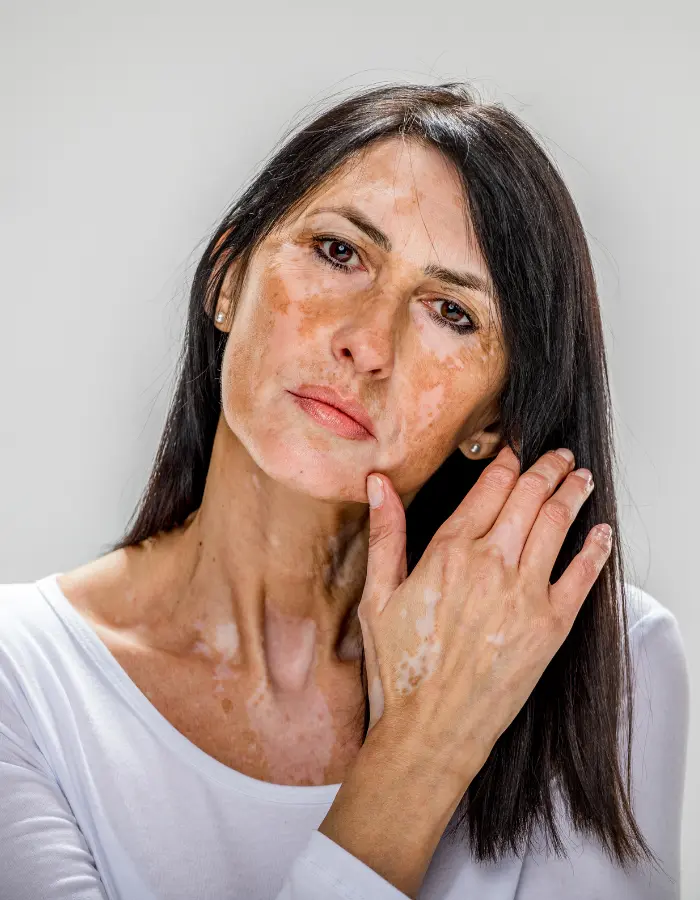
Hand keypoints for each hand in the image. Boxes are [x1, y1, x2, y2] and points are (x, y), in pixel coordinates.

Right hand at [358, 445, 611, 789]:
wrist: (431, 730)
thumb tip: (378, 484)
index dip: (508, 463)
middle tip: (558, 455)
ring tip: (579, 478)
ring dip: (572, 494)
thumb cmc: (400, 669)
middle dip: (547, 469)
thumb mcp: (377, 597)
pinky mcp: (550, 626)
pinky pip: (582, 575)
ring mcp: (526, 594)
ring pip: (557, 525)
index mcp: (448, 552)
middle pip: (529, 498)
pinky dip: (595, 547)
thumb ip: (385, 535)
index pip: (489, 488)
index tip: (517, 452)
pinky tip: (601, 531)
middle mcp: (491, 564)